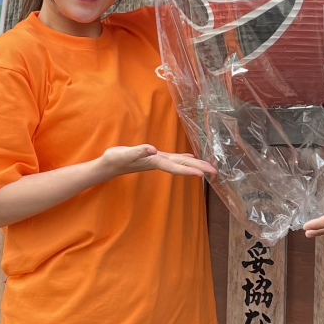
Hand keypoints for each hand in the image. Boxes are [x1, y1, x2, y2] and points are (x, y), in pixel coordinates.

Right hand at [99, 145, 215, 179]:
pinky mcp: (155, 158)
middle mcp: (159, 162)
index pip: (176, 167)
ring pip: (180, 163)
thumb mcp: (125, 153)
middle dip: (199, 169)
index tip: (204, 174)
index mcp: (155, 161)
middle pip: (182, 166)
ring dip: (195, 165)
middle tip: (216, 172)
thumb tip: (152, 149)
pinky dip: (184, 159)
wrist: (108, 165)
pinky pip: (174, 159)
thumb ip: (138, 151)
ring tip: (209, 167)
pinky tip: (189, 158)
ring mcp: (158, 161)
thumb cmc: (115, 159)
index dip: (190, 170)